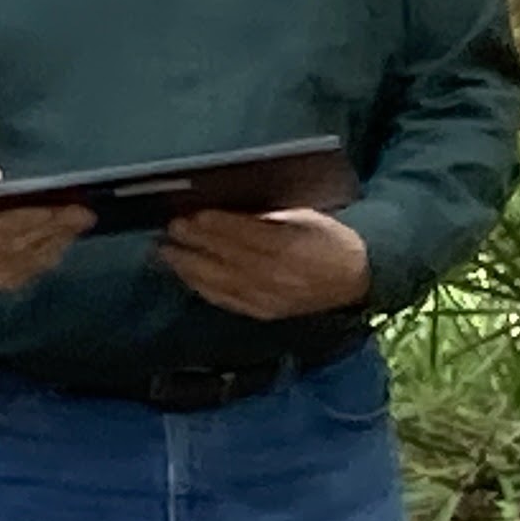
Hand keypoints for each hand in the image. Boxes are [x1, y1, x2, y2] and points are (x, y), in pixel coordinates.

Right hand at [0, 169, 91, 295]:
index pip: (3, 228)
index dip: (35, 219)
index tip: (62, 207)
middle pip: (22, 245)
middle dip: (56, 229)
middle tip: (84, 213)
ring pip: (28, 262)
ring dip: (57, 244)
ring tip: (79, 225)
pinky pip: (25, 274)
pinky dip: (46, 259)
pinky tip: (61, 244)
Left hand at [160, 206, 371, 320]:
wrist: (354, 279)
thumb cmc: (329, 239)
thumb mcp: (307, 216)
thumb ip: (270, 214)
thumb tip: (229, 207)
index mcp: (292, 246)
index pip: (245, 234)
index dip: (215, 225)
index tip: (190, 214)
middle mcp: (278, 275)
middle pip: (227, 258)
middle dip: (194, 243)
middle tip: (168, 229)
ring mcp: (268, 298)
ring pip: (220, 282)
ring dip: (188, 266)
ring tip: (165, 251)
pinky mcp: (262, 312)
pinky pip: (225, 300)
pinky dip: (201, 286)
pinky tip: (185, 274)